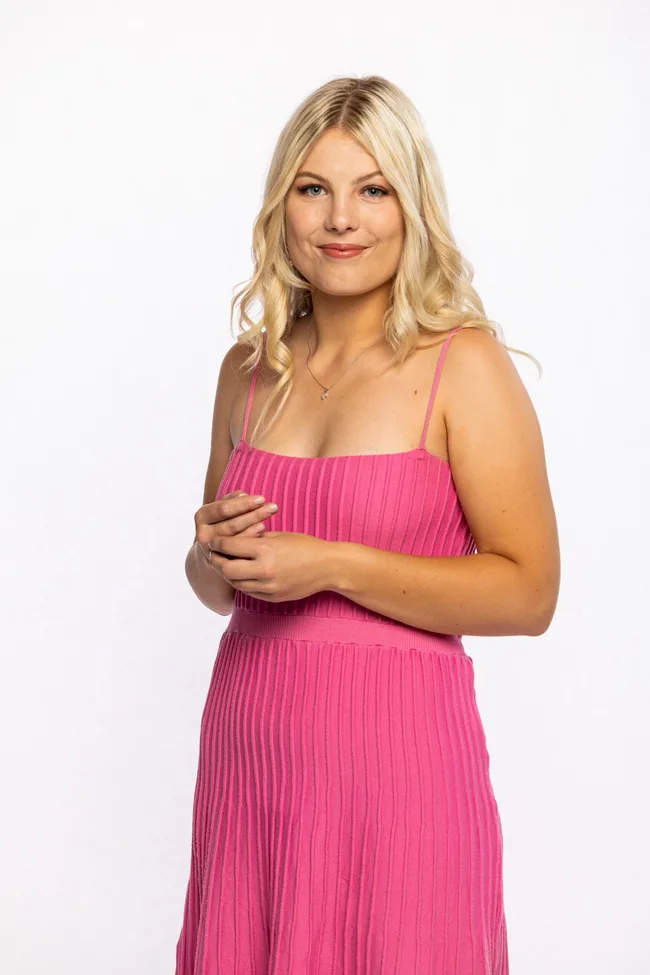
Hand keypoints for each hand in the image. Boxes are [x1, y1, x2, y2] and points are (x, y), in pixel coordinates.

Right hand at [194, 490, 276, 566]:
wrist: (211, 553)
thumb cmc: (221, 524)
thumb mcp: (222, 510)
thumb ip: (231, 500)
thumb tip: (243, 494)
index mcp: (202, 516)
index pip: (224, 509)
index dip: (244, 503)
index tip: (262, 498)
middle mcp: (203, 534)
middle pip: (232, 524)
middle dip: (254, 514)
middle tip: (273, 507)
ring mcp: (211, 551)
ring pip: (236, 539)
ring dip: (255, 527)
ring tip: (270, 518)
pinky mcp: (220, 563)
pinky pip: (239, 552)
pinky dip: (252, 541)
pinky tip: (264, 532)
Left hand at [207, 528, 330, 601]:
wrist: (328, 567)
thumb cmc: (304, 546)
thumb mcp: (279, 535)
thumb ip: (254, 538)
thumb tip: (231, 539)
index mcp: (265, 549)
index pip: (228, 546)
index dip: (217, 543)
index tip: (215, 541)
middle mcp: (264, 570)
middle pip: (225, 569)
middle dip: (217, 561)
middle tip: (215, 555)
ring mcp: (268, 586)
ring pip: (235, 583)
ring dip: (228, 574)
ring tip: (228, 564)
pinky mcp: (272, 597)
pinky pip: (248, 591)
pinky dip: (242, 583)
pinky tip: (244, 574)